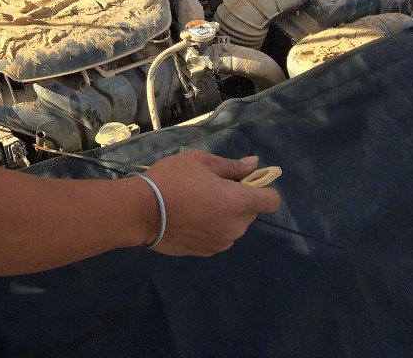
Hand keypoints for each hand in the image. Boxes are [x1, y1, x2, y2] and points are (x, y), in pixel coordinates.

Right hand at [141, 150, 280, 255]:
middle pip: (249, 212)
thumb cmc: (171, 180)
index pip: (272, 200)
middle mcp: (236, 227)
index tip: (243, 182)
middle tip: (209, 189)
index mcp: (239, 202)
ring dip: (223, 215)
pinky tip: (187, 219)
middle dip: (237, 200)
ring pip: (232, 225)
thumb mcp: (199, 161)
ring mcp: (221, 242)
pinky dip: (209, 228)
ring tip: (195, 205)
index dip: (262, 189)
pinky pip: (217, 236)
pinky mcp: (206, 252)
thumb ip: (230, 166)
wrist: (141, 211)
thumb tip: (253, 164)